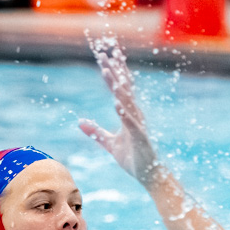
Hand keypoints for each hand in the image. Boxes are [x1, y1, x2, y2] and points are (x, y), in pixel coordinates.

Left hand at [78, 36, 160, 183]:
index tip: (105, 55)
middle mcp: (135, 114)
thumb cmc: (133, 158)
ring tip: (108, 72)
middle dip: (114, 71)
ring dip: (117, 87)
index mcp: (128, 113)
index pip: (118, 88)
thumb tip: (80, 123)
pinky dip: (124, 113)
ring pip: (126, 102)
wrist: (149, 176)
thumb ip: (97, 132)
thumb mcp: (110, 144)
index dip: (112, 72)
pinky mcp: (140, 137)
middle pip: (123, 88)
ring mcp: (138, 125)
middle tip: (105, 54)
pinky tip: (117, 104)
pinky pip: (131, 123)